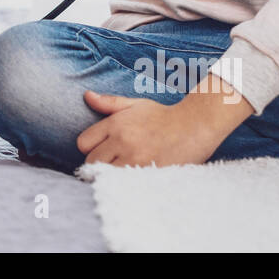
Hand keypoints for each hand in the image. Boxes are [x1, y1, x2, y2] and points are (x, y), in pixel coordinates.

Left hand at [76, 91, 235, 167]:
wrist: (194, 126)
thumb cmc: (163, 116)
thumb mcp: (136, 104)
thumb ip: (109, 103)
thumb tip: (86, 95)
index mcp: (116, 124)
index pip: (83, 142)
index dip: (90, 147)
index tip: (101, 148)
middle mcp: (122, 141)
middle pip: (92, 161)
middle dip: (98, 162)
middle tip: (112, 161)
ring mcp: (134, 159)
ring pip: (105, 175)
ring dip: (109, 174)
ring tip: (121, 170)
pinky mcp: (147, 174)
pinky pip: (123, 183)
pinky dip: (123, 182)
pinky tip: (131, 178)